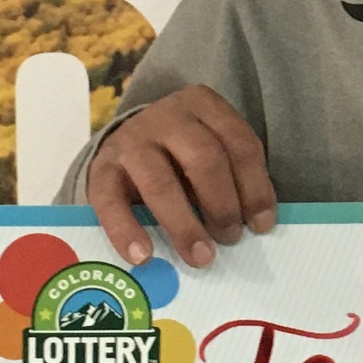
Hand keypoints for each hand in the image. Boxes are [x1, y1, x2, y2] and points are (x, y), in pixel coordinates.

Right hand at [84, 85, 276, 268]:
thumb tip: (252, 226)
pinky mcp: (101, 168)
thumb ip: (231, 178)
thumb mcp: (212, 150)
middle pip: (203, 158)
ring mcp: (131, 140)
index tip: (261, 225)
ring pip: (160, 182)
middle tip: (231, 239)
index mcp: (204, 105)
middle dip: (222, 204)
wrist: (126, 143)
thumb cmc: (182, 155)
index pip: (239, 144)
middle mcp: (167, 116)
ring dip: (184, 224)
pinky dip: (127, 231)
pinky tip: (143, 256)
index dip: (255, 187)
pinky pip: (110, 202)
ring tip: (201, 257)